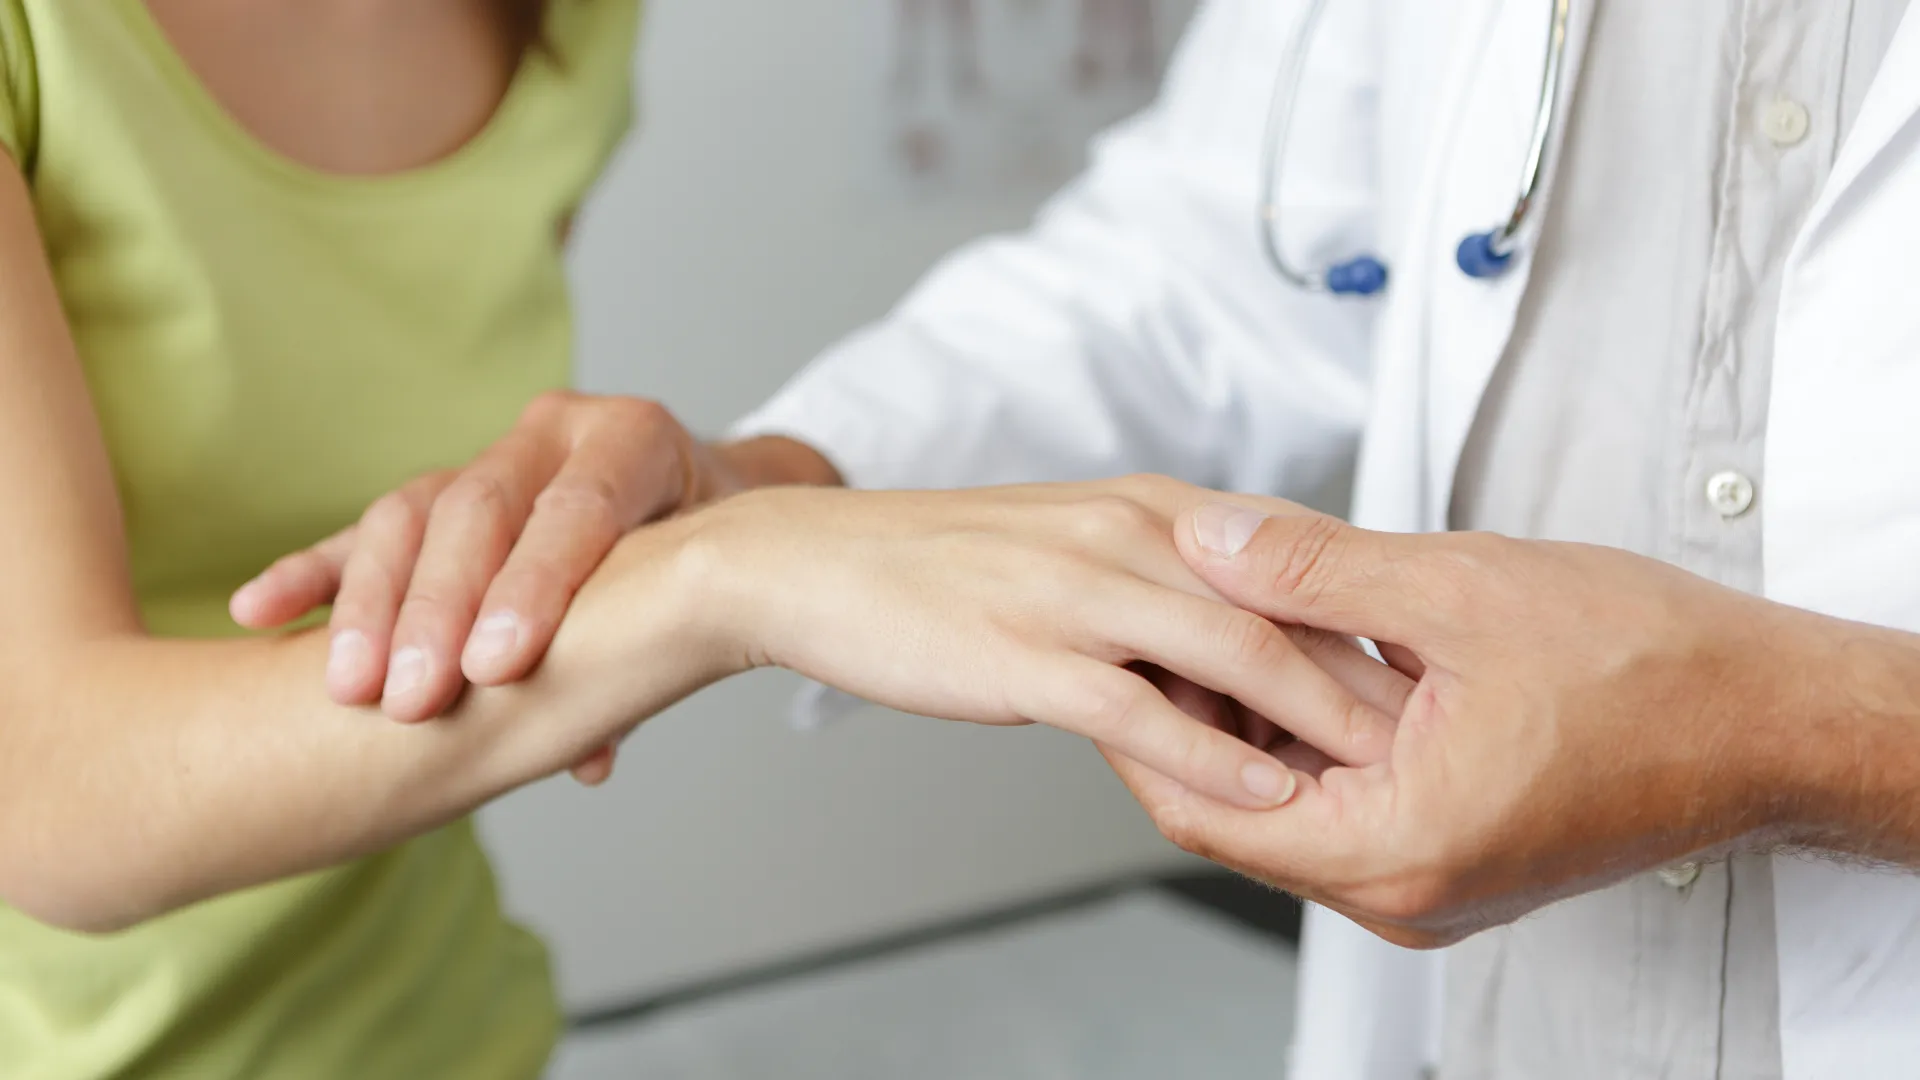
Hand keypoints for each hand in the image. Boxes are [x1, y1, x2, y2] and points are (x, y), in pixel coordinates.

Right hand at [228, 391, 835, 783]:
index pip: (576, 512)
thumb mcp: (707, 586)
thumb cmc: (707, 552)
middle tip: (412, 699)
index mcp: (632, 441)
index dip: (535, 587)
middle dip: (440, 610)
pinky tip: (260, 610)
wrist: (698, 496)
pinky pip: (370, 529)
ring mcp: (490, 455)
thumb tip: (591, 756)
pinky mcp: (440, 489)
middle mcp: (554, 434)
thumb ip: (649, 653)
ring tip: (346, 686)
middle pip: (480, 511)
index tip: (496, 668)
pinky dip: (318, 569)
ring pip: (412, 515)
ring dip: (373, 604)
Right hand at [669, 476, 1402, 809]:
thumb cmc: (945, 565)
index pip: (1285, 558)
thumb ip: (1160, 578)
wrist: (820, 564)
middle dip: (1364, 669)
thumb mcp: (1073, 546)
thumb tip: (1235, 630)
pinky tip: (1264, 795)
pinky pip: (1143, 711)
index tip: (1424, 671)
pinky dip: (1216, 756)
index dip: (1362, 617)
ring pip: (1231, 652)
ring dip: (1314, 715)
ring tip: (1382, 771)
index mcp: (1149, 508)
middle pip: (1280, 602)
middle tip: (1438, 728)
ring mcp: (1078, 593)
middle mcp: (1127, 534)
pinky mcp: (1030, 656)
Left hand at [1106, 502, 1830, 947]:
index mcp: (1396, 848)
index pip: (1201, 809)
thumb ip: (1315, 569)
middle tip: (1157, 615)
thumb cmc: (1655, 672)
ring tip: (1224, 616)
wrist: (1772, 719)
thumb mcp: (1460, 590)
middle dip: (1193, 708)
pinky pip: (1348, 798)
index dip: (1140, 719)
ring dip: (1254, 714)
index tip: (1114, 646)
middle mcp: (1406, 888)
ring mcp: (1432, 878)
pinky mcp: (1456, 849)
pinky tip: (1304, 648)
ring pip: (1292, 801)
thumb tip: (1209, 541)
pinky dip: (1314, 730)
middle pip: (1238, 810)